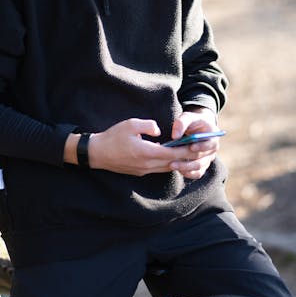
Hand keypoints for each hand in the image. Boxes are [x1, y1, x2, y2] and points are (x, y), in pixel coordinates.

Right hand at [87, 118, 212, 176]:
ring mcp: (144, 170)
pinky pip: (159, 169)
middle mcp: (147, 164)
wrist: (97, 153)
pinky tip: (172, 157)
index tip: (196, 145)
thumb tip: (159, 130)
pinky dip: (168, 164)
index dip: (186, 150)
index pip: (172, 153)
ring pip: (167, 168)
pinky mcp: (140, 172)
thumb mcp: (130, 124)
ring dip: (178, 162)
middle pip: (173, 162)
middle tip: (198, 150)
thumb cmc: (113, 137)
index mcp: (146, 152)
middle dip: (186, 157)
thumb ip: (148, 125)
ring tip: (188, 153)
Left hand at [167, 107, 220, 179]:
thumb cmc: (192, 121)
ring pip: (199, 168)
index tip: (191, 147)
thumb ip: (181, 123)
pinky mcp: (202, 166)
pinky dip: (188, 173)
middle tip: (173, 161)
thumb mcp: (188, 117)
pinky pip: (197, 174)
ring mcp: (208, 159)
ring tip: (172, 165)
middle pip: (202, 159)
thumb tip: (175, 136)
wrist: (197, 128)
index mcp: (213, 137)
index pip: (210, 144)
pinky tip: (177, 170)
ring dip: (185, 168)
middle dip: (188, 161)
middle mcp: (212, 150)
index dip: (201, 146)